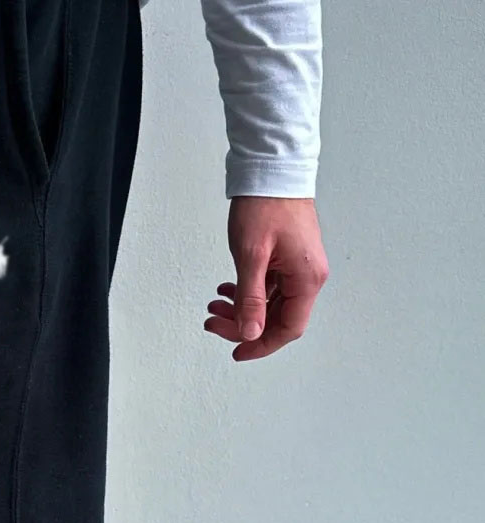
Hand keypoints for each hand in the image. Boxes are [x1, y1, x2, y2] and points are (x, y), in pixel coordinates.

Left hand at [204, 196, 328, 360]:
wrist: (271, 170)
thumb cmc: (266, 204)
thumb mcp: (251, 256)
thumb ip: (250, 298)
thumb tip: (250, 332)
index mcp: (306, 278)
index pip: (288, 328)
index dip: (261, 344)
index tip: (237, 352)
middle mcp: (308, 275)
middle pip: (277, 318)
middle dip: (243, 325)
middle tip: (214, 322)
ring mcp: (298, 266)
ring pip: (270, 303)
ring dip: (241, 308)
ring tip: (215, 304)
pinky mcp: (289, 257)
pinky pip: (269, 286)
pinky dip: (247, 291)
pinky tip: (227, 288)